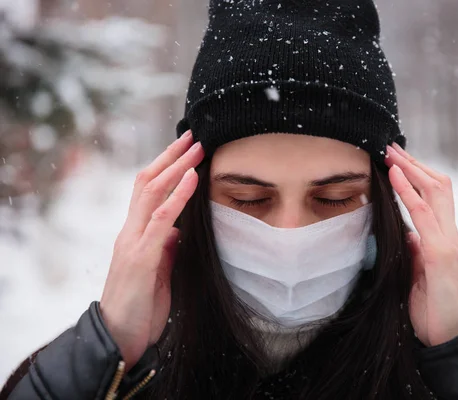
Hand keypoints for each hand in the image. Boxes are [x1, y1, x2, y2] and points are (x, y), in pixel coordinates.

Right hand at [100, 130, 203, 367]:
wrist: (119, 340)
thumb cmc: (140, 307)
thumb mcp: (158, 272)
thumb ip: (165, 249)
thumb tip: (179, 231)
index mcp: (135, 235)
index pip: (147, 191)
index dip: (165, 167)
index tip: (185, 150)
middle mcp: (130, 232)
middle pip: (146, 182)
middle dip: (170, 157)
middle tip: (192, 136)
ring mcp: (133, 243)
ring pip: (151, 192)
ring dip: (176, 167)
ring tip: (196, 148)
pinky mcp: (141, 258)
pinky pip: (161, 219)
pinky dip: (178, 196)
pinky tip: (192, 178)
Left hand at [385, 143, 457, 346]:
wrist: (455, 337)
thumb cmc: (436, 309)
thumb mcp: (421, 274)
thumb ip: (418, 251)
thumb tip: (408, 234)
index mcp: (443, 239)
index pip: (434, 197)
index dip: (417, 176)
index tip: (397, 160)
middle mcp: (449, 234)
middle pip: (437, 186)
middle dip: (414, 163)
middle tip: (391, 146)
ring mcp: (447, 241)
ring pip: (434, 192)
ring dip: (411, 168)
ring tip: (390, 153)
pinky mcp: (440, 253)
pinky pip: (424, 214)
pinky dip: (409, 191)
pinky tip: (395, 176)